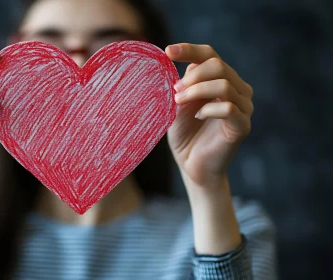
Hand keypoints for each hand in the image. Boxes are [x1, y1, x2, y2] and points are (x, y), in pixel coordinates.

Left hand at [165, 43, 253, 186]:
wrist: (192, 166)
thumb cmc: (184, 134)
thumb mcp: (177, 105)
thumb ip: (182, 84)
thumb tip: (185, 65)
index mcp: (222, 80)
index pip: (210, 55)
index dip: (189, 50)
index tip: (168, 52)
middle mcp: (238, 90)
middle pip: (218, 65)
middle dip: (192, 76)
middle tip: (174, 91)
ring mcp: (243, 107)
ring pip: (223, 84)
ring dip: (196, 91)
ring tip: (178, 102)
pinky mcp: (242, 126)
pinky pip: (229, 108)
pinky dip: (208, 109)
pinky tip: (197, 116)